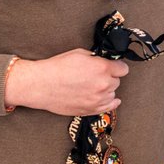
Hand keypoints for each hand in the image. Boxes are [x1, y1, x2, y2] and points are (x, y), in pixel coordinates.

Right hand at [4, 48, 127, 114]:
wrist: (41, 85)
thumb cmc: (57, 68)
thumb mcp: (79, 53)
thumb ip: (96, 58)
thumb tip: (103, 61)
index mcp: (102, 68)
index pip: (123, 68)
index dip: (117, 66)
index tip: (113, 66)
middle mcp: (103, 85)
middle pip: (117, 81)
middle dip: (109, 77)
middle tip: (97, 75)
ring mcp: (97, 99)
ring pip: (112, 94)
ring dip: (106, 90)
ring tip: (93, 86)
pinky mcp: (90, 110)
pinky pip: (109, 107)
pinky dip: (110, 103)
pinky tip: (111, 100)